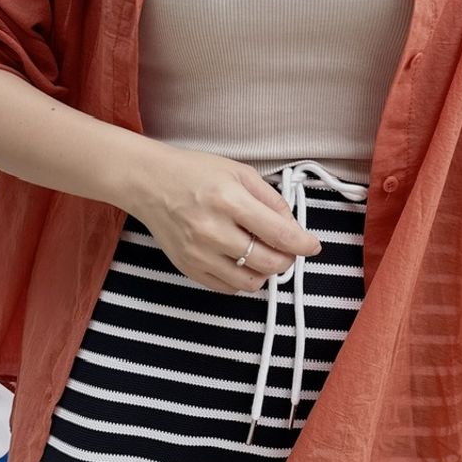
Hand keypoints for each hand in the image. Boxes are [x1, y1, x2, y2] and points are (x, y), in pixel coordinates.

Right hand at [127, 141, 321, 294]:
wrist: (149, 183)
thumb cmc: (193, 173)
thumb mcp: (239, 173)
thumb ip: (271, 200)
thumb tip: (294, 227)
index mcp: (229, 200)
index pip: (279, 234)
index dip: (303, 244)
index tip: (312, 246)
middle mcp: (213, 230)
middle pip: (269, 263)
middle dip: (287, 260)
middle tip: (288, 250)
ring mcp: (199, 253)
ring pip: (250, 282)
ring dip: (265, 272)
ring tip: (263, 255)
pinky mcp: (188, 268)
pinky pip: (227, 288)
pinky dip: (243, 280)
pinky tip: (241, 262)